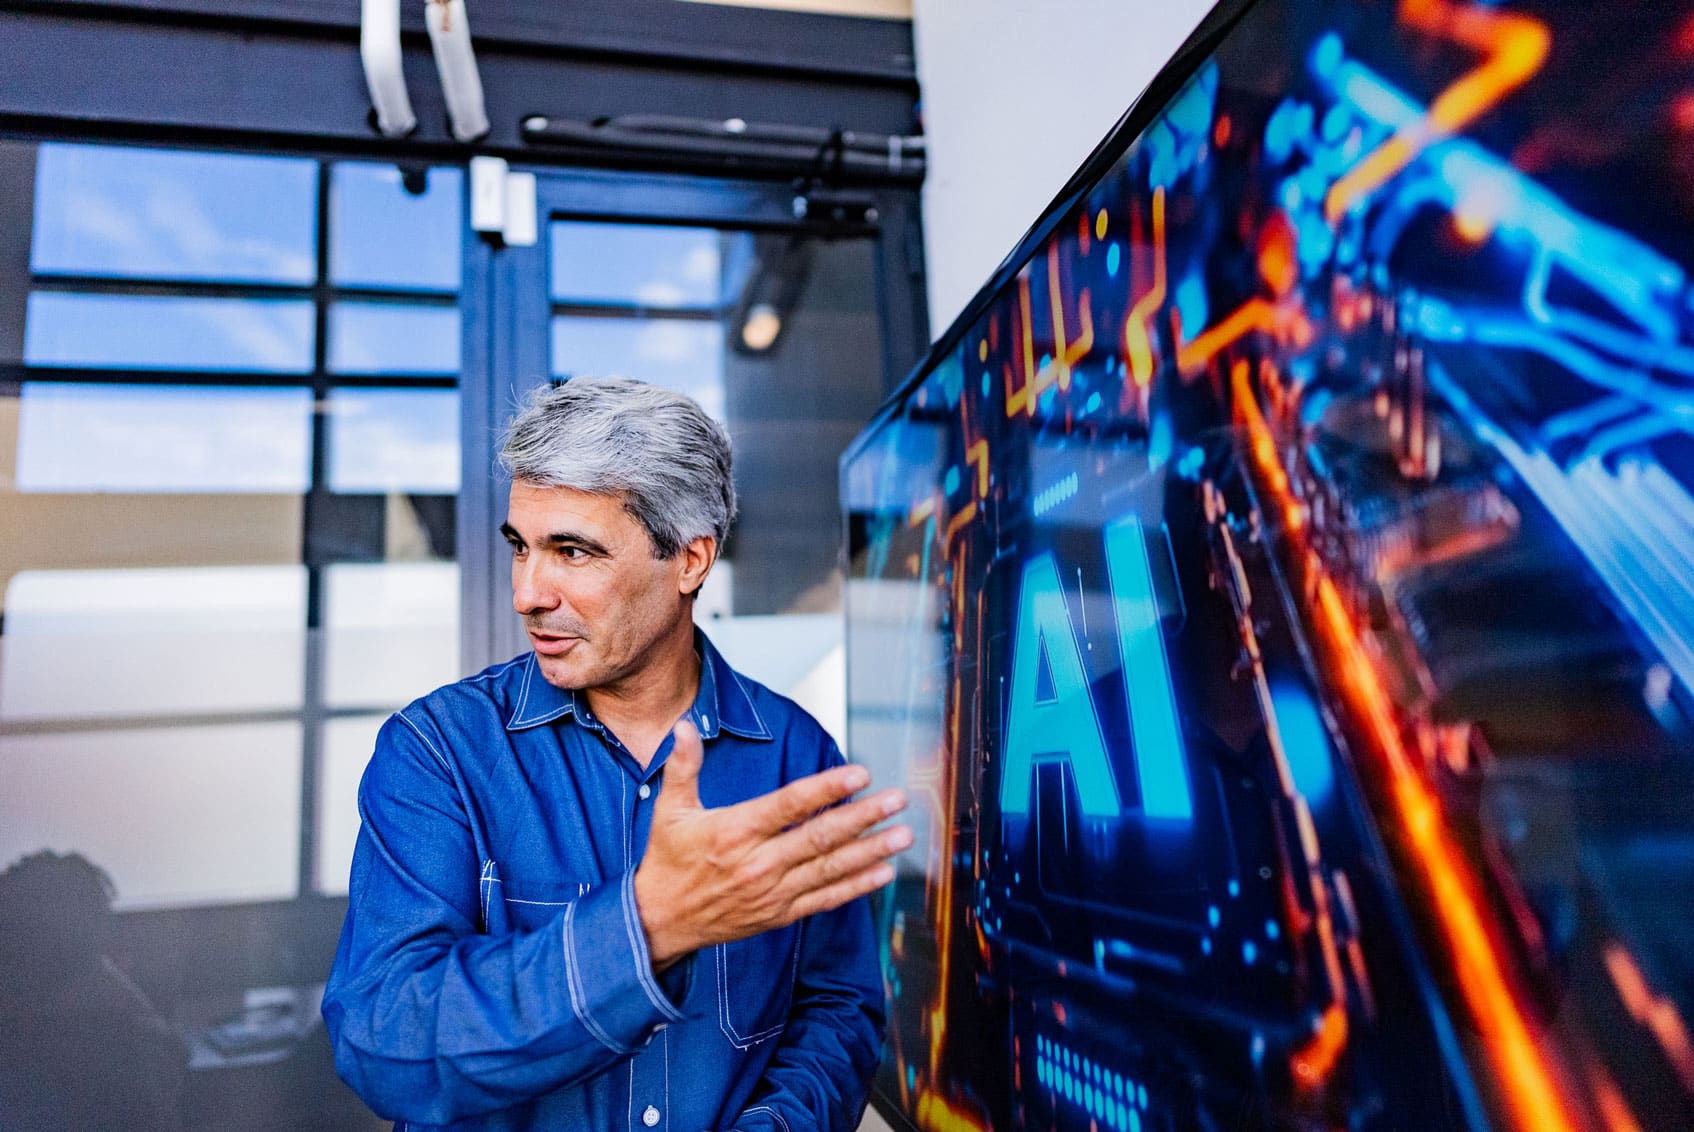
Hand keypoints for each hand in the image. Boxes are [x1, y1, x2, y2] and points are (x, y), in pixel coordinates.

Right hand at [633, 720, 909, 970]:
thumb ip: (683, 766)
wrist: (658, 922)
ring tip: (902, 835)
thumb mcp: (669, 810)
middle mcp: (758, 863)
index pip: (789, 805)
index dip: (827, 789)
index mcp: (735, 831)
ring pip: (829, 869)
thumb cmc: (667, 860)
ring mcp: (772, 892)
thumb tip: (683, 725)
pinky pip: (824, 899)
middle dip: (863, 817)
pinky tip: (883, 872)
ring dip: (870, 851)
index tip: (860, 774)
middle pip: (820, 837)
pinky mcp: (779, 915)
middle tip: (897, 800)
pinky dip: (856, 886)